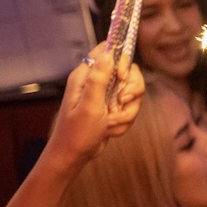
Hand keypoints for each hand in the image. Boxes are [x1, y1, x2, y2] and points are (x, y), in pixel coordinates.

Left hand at [44, 47, 142, 173]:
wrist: (74, 156)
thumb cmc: (77, 132)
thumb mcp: (89, 105)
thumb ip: (98, 78)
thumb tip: (108, 53)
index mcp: (85, 76)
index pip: (108, 51)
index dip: (121, 60)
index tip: (123, 77)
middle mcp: (96, 81)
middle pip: (129, 72)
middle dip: (131, 91)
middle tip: (120, 102)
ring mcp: (105, 95)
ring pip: (133, 92)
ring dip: (127, 110)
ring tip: (111, 122)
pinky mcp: (112, 107)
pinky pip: (130, 107)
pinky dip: (125, 120)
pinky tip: (110, 128)